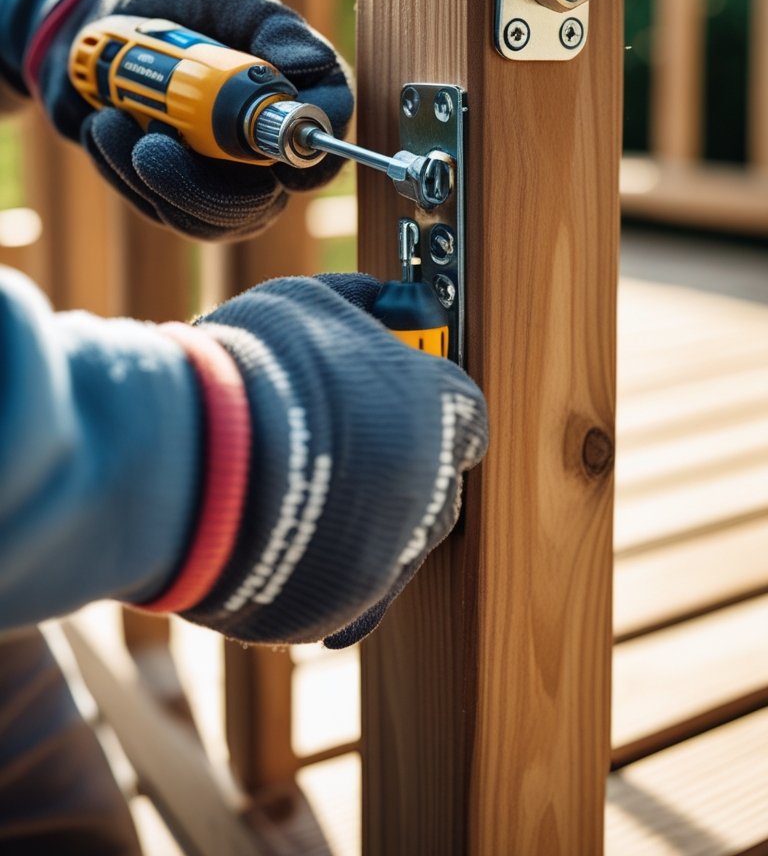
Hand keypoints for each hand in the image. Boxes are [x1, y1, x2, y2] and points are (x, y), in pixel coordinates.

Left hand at [35, 0, 352, 238]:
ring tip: (110, 120)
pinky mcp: (168, 196)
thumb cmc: (181, 8)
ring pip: (201, 218)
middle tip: (151, 145)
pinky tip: (102, 124)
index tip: (270, 159)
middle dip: (199, 186)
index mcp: (294, 108)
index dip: (306, 163)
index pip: (321, 153)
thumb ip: (272, 25)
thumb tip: (307, 65)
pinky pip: (153, 207)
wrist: (104, 26)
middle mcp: (262, 157)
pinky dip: (119, 168)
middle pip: (256, 206)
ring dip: (150, 176)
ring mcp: (216, 184)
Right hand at [152, 273, 487, 645]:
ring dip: (365, 518)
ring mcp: (392, 551)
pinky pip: (353, 593)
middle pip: (438, 480)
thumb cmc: (253, 368)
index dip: (431, 403)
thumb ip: (354, 303)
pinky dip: (329, 571)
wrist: (192, 459)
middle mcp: (429, 484)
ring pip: (398, 538)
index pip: (465, 412)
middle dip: (400, 464)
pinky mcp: (346, 603)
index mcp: (434, 408)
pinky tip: (298, 552)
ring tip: (308, 495)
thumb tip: (379, 301)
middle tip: (347, 447)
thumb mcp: (305, 301)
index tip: (401, 398)